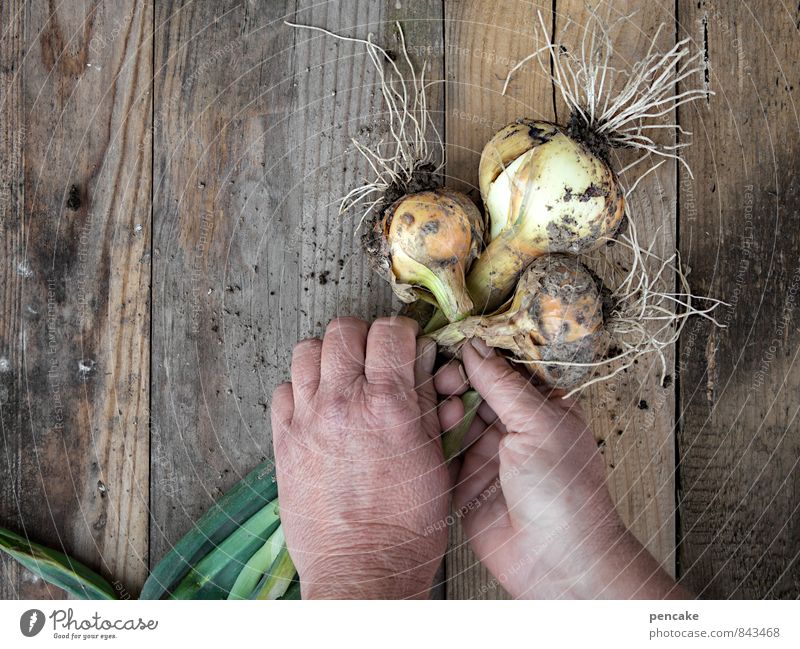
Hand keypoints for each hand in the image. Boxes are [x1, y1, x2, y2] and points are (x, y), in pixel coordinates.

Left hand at [270, 316, 448, 598]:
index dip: (401, 331)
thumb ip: (428, 405)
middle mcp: (344, 403)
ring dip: (328, 356)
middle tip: (373, 356)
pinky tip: (318, 406)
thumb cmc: (407, 526)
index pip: (389, 332)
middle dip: (363, 336)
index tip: (404, 342)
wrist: (363, 569)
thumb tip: (424, 367)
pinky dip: (300, 390)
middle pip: (342, 331)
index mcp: (389, 405)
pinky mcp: (284, 442)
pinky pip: (282, 391)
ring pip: (306, 351)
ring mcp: (308, 420)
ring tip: (342, 376)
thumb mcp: (436, 459)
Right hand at [436, 338, 688, 598]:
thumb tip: (475, 346)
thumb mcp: (538, 423)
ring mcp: (487, 455)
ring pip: (454, 418)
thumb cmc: (565, 491)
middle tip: (445, 381)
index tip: (454, 347)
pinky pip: (441, 452)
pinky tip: (427, 430)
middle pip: (473, 391)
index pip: (501, 370)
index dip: (477, 357)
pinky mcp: (464, 481)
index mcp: (539, 408)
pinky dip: (432, 439)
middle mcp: (512, 428)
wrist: (556, 560)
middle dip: (456, 381)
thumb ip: (502, 384)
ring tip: (444, 408)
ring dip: (444, 409)